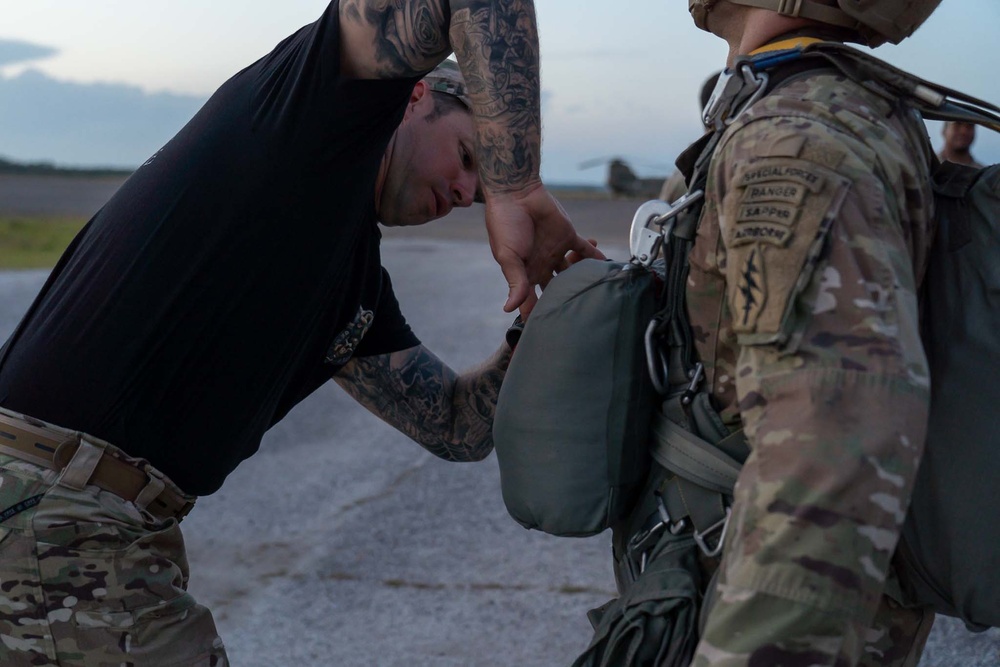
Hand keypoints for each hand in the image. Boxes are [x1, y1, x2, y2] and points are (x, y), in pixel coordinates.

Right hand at [485, 184, 603, 316]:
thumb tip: (509, 308)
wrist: (516, 194)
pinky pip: (585, 251)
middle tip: (580, 317)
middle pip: (557, 291)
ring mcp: (556, 253)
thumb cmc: (505, 224)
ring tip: (597, 293)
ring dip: (583, 281)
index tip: (548, 332)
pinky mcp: (568, 237)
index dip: (539, 315)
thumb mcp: (507, 256)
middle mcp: (542, 266)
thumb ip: (514, 281)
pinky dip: (596, 257)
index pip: (533, 301)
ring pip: (574, 273)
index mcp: (525, 274)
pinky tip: (607, 268)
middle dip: (565, 302)